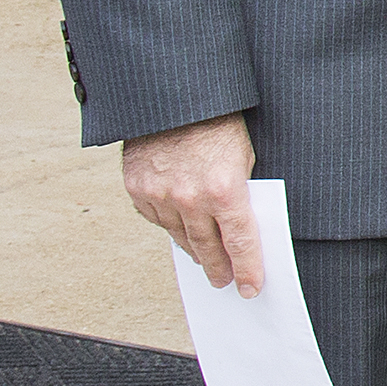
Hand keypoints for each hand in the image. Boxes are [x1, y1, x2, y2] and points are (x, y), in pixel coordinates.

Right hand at [125, 114, 262, 294]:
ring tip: (205, 260)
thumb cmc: (219, 123)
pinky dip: (169, 224)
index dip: (247, 268)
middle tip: (224, 281)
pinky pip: (156, 218)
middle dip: (219, 267)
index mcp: (224, 190)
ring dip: (194, 250)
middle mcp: (189, 198)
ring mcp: (160, 195)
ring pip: (180, 236)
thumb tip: (241, 228)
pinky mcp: (137, 188)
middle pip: (207, 247)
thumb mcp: (244, 157)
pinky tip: (179, 227)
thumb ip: (240, 194)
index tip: (249, 288)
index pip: (239, 242)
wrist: (174, 97)